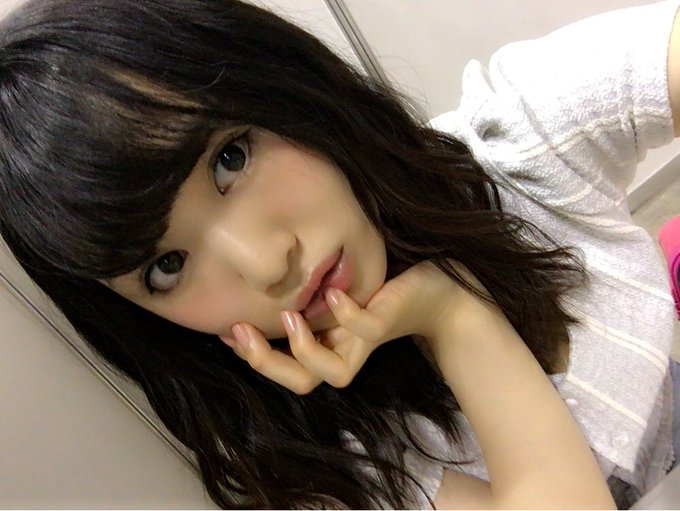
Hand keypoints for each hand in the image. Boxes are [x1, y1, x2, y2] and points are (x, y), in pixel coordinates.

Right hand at [222, 260, 466, 393]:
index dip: (254, 357)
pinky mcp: (386, 324)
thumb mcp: (336, 292)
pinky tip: (333, 292)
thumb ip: (307, 297)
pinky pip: (363, 328)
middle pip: (302, 382)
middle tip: (240, 331)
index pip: (286, 369)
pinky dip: (344, 314)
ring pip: (332, 372)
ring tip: (288, 315)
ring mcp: (365, 342)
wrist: (438, 291)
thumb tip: (266, 286)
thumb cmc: (385, 290)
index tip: (227, 331)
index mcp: (329, 347)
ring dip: (303, 348)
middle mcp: (344, 352)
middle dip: (265, 362)